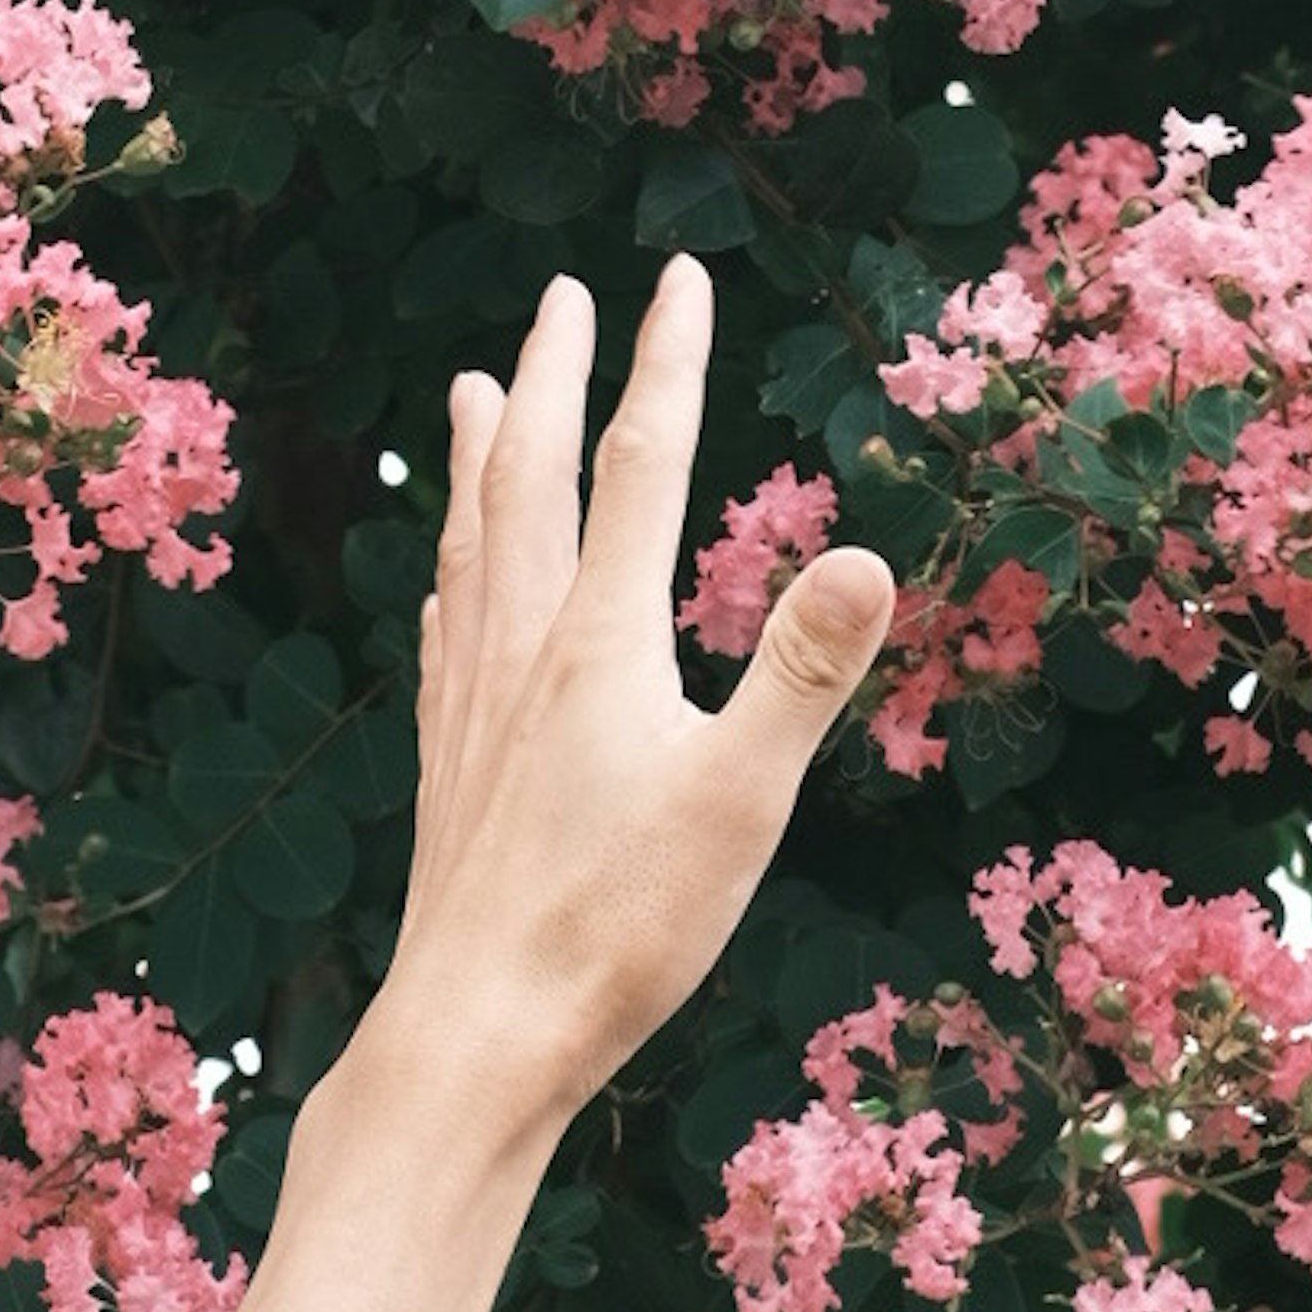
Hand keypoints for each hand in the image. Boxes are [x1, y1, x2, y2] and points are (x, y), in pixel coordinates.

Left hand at [339, 253, 893, 1163]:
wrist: (473, 1035)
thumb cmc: (616, 930)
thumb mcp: (741, 802)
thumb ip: (804, 673)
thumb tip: (864, 552)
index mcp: (603, 641)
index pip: (641, 465)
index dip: (664, 363)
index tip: (676, 275)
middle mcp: (526, 648)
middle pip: (535, 476)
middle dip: (555, 374)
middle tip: (564, 293)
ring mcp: (474, 703)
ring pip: (476, 540)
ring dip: (484, 454)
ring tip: (478, 388)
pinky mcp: (447, 763)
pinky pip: (447, 627)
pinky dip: (453, 569)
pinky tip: (446, 581)